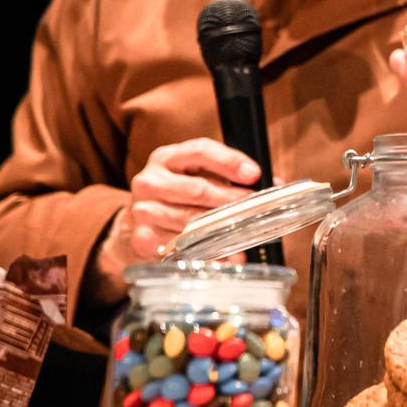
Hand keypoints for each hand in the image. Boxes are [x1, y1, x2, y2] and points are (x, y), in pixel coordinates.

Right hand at [99, 139, 258, 275]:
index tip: (254, 174)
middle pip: (198, 189)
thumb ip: (226, 175)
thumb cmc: (174, 196)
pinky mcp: (142, 238)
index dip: (229, 161)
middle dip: (231, 199)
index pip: (200, 151)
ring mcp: (143, 210)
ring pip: (190, 220)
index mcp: (166, 158)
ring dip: (221, 229)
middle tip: (253, 207)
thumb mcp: (193, 176)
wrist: (134, 225)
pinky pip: (181, 247)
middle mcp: (150, 181)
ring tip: (244, 235)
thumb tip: (272, 183)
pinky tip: (225, 256)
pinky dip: (207, 253)